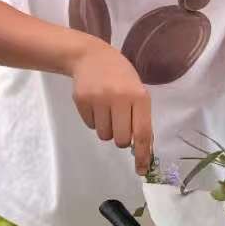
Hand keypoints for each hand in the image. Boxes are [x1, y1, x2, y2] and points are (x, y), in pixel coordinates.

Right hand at [67, 40, 152, 175]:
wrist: (91, 56)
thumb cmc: (120, 76)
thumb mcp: (136, 91)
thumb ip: (140, 117)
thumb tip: (141, 149)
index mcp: (139, 96)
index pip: (143, 133)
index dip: (143, 154)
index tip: (141, 169)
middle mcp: (119, 98)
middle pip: (121, 140)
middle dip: (120, 139)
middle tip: (119, 124)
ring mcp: (98, 99)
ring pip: (104, 135)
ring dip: (106, 129)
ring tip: (106, 110)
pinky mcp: (81, 100)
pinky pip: (90, 126)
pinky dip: (94, 120)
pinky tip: (95, 104)